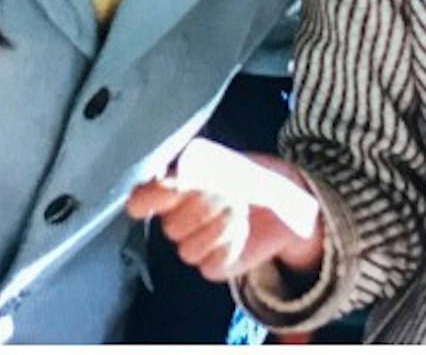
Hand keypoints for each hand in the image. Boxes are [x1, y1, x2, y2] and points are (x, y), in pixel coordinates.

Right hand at [128, 139, 326, 284]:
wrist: (282, 201)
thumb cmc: (250, 177)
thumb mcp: (228, 160)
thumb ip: (203, 165)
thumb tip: (182, 170)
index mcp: (173, 190)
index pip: (142, 200)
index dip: (147, 199)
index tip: (170, 189)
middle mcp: (177, 221)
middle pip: (171, 226)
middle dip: (203, 207)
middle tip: (228, 193)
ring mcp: (193, 245)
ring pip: (188, 248)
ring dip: (218, 226)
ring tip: (239, 210)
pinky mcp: (213, 266)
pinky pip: (211, 263)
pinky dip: (230, 246)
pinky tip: (242, 231)